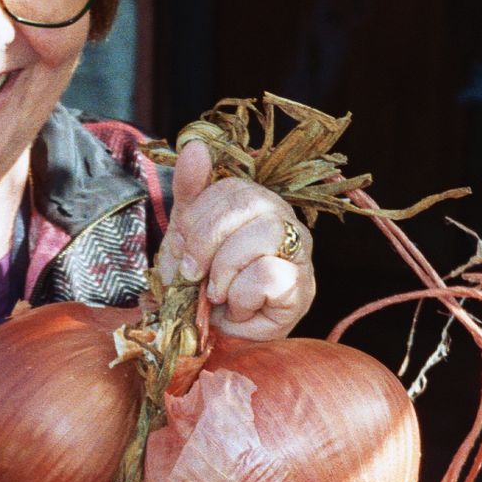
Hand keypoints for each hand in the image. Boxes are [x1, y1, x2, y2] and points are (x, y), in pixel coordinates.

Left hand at [154, 138, 314, 339]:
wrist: (215, 334)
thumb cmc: (204, 283)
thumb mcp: (187, 235)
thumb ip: (191, 192)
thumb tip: (196, 147)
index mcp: (255, 201)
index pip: (231, 186)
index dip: (197, 217)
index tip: (179, 248)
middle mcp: (282, 218)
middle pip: (249, 202)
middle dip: (206, 242)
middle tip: (191, 274)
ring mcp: (298, 251)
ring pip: (263, 235)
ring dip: (225, 270)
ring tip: (216, 293)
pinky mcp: (303, 287)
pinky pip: (269, 275)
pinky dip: (242, 296)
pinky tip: (238, 308)